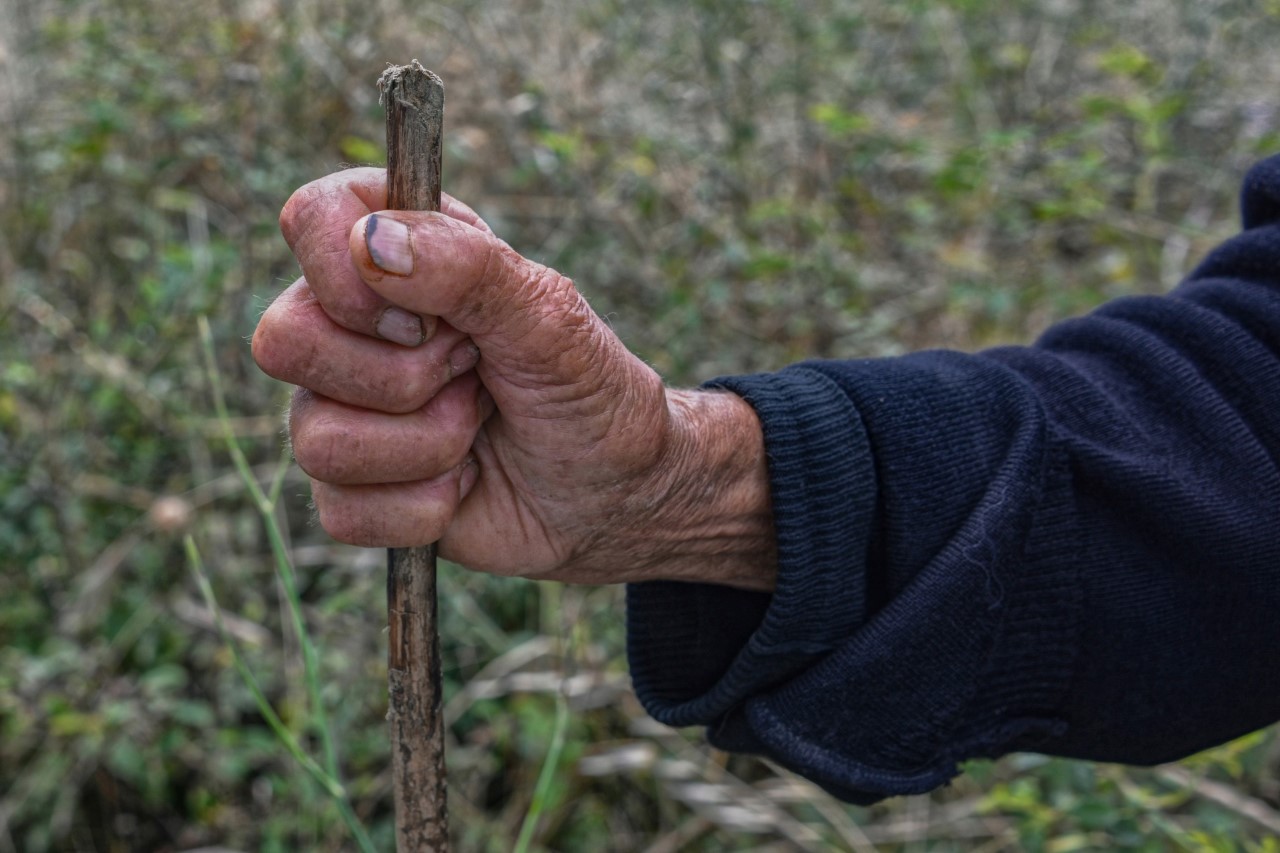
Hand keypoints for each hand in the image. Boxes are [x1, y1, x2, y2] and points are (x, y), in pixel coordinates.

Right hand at [253, 168, 776, 589]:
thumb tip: (369, 241)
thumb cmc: (588, 390)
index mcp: (398, 253)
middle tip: (474, 375)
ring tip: (477, 428)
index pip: (311, 217)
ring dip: (428, 446)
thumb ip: (470, 269)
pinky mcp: (350, 490)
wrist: (614, 493)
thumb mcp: (551, 318)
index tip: (422, 316)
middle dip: (403, 378)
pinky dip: (423, 508)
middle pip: (284, 339)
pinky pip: (342, 511)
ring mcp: (341, 409)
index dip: (346, 272)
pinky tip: (463, 484)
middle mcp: (351, 326)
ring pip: (316, 440)